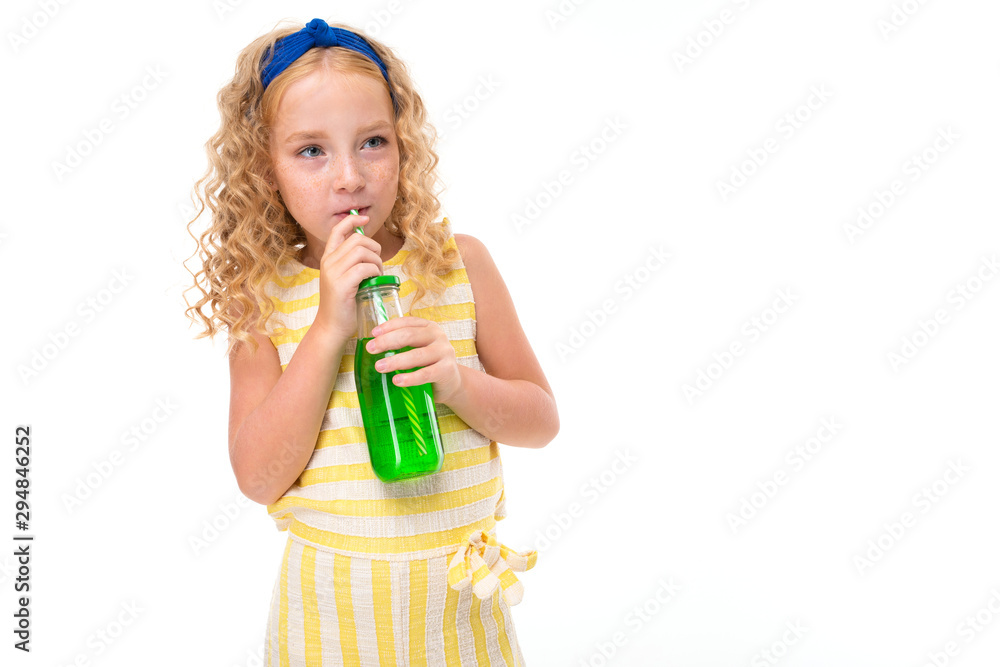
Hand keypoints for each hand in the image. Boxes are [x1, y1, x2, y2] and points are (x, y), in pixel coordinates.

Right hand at [313, 213, 383, 340]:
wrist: (332, 328)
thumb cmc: (343, 305)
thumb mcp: (344, 279)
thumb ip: (352, 264)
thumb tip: (371, 251)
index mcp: (328, 259)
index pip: (338, 230)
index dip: (352, 221)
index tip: (365, 218)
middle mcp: (328, 262)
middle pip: (357, 240)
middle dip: (374, 249)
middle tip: (378, 265)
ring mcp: (333, 273)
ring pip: (362, 251)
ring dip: (376, 261)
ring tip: (377, 275)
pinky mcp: (340, 284)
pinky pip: (364, 267)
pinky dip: (374, 272)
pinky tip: (374, 281)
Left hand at [365, 316, 463, 403]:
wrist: (451, 382)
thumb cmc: (428, 364)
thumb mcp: (417, 349)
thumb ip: (402, 344)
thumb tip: (374, 345)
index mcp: (428, 327)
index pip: (407, 322)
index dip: (389, 326)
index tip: (373, 334)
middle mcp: (438, 336)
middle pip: (409, 335)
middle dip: (387, 341)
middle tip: (371, 349)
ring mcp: (444, 352)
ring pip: (416, 355)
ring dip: (395, 361)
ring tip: (379, 367)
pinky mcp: (447, 370)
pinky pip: (425, 374)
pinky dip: (410, 378)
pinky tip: (397, 380)